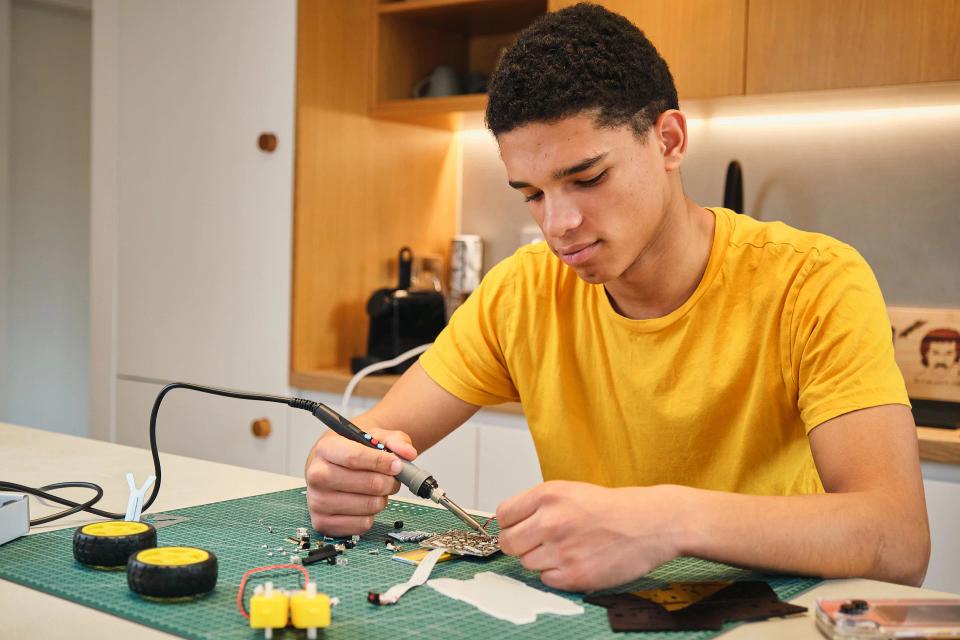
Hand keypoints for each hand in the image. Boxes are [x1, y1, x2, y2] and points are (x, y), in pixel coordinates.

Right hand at [305, 426, 416, 535]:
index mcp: (326, 449)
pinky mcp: (322, 523)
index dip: (380, 462)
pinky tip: (365, 503)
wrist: (333, 467)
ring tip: (377, 491)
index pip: (354, 457)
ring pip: (368, 505)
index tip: (397, 465)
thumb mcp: (374, 437)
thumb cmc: (353, 452)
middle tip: (392, 478)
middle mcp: (316, 475)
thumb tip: (409, 453)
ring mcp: (317, 501)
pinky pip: (362, 524)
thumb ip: (394, 441)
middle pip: (366, 483)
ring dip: (381, 499)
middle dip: (388, 482)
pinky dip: (371, 515)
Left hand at [496, 481, 682, 591]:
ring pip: (526, 563)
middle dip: (519, 544)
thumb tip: (508, 525)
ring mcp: (562, 550)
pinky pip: (546, 580)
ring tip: (566, 549)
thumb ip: (536, 506)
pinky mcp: (575, 575)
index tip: (519, 527)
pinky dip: (557, 574)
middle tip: (538, 543)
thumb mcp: (568, 491)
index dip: (510, 524)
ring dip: (541, 560)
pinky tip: (576, 560)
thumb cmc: (611, 508)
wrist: (649, 523)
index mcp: (548, 495)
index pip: (503, 515)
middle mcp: (551, 521)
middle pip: (508, 543)